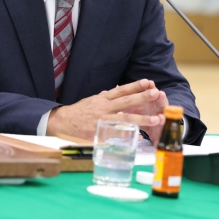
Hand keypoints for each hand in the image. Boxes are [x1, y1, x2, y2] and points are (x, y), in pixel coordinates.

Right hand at [46, 79, 165, 139]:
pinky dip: (128, 135)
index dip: (135, 86)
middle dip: (142, 98)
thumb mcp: (92, 101)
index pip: (121, 90)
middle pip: (125, 102)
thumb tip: (114, 92)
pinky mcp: (100, 133)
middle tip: (156, 94)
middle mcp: (103, 108)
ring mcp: (102, 121)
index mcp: (102, 99)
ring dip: (142, 119)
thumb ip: (105, 98)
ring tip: (156, 119)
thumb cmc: (79, 112)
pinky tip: (140, 136)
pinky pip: (117, 135)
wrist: (62, 122)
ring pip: (125, 119)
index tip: (148, 82)